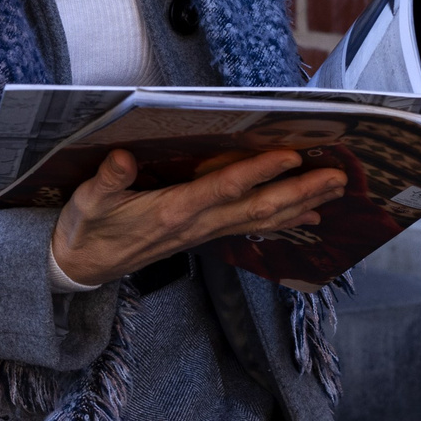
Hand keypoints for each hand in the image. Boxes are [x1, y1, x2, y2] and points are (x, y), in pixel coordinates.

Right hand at [48, 147, 344, 287]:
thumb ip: (107, 180)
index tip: (289, 154)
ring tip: (335, 189)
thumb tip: (122, 157)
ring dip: (301, 203)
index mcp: (171, 212)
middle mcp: (196, 224)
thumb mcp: (89, 201)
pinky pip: (252, 226)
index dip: (257, 171)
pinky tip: (308, 213)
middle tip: (337, 176)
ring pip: (261, 218)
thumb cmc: (87, 229)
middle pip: (257, 207)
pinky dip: (284, 218)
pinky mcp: (205, 234)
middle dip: (299, 190)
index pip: (222, 188)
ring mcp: (204, 231)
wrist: (84, 266)